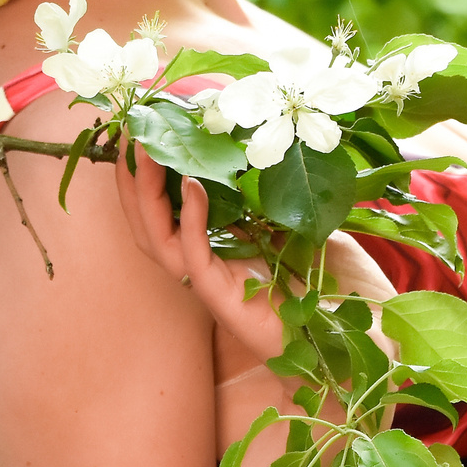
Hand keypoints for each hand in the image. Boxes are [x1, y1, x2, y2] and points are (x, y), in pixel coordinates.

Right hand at [116, 142, 397, 373]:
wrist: (338, 335)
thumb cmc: (315, 283)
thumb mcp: (285, 224)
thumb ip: (264, 194)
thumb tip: (261, 145)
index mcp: (206, 247)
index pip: (157, 210)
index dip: (142, 174)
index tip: (141, 132)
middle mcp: (195, 265)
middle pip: (143, 221)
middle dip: (130, 179)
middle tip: (129, 134)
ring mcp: (203, 281)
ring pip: (155, 237)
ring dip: (147, 192)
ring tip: (148, 151)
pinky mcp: (218, 295)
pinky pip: (192, 252)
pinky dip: (190, 216)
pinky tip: (192, 184)